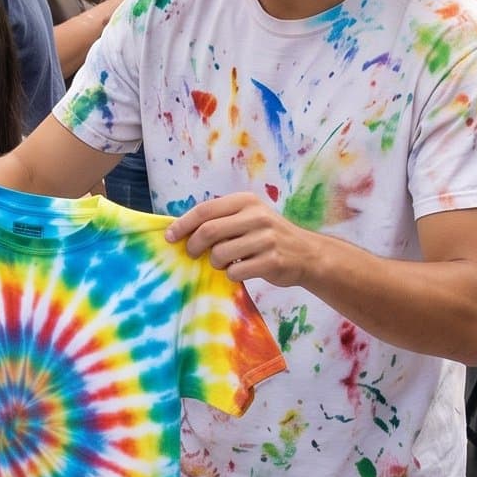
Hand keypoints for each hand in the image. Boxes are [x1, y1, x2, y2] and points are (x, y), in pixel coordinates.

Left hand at [167, 191, 315, 288]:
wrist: (306, 253)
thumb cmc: (268, 235)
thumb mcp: (248, 217)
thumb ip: (221, 219)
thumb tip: (180, 230)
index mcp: (246, 201)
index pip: (205, 210)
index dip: (183, 224)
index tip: (169, 237)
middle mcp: (256, 216)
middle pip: (209, 232)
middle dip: (193, 246)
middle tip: (192, 254)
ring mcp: (266, 239)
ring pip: (220, 254)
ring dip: (215, 263)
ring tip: (224, 262)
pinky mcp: (272, 261)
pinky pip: (236, 271)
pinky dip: (231, 274)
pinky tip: (240, 270)